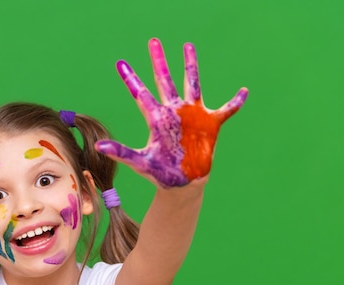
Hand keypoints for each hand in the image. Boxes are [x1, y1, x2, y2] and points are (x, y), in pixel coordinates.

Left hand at [95, 38, 247, 187]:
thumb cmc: (160, 174)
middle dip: (158, 61)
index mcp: (157, 119)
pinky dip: (236, 102)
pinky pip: (226, 110)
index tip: (120, 63)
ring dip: (191, 65)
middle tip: (153, 41)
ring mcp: (192, 115)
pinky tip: (244, 92)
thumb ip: (121, 152)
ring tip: (187, 46)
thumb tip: (98, 146)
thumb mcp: (140, 162)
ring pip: (192, 83)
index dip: (131, 78)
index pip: (141, 94)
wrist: (182, 184)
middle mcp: (173, 112)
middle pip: (165, 80)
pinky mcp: (210, 124)